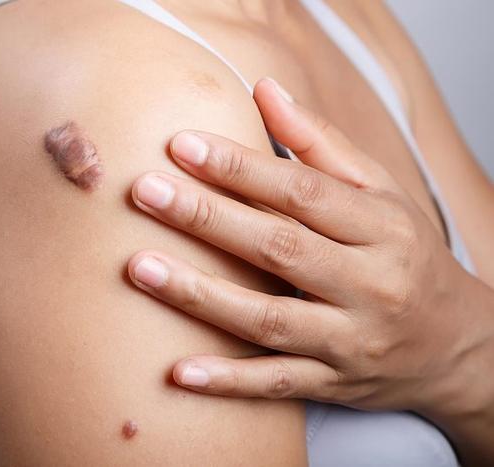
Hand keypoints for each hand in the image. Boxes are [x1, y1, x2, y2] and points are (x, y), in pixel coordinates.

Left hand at [126, 78, 493, 417]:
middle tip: (145, 192)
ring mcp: (350, 340)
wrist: (459, 345)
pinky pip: (276, 384)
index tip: (181, 145)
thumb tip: (264, 87)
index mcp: (382, 227)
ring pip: (269, 319)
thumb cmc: (407, 255)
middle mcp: (370, 284)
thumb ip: (320, 144)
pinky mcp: (334, 383)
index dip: (239, 167)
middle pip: (280, 248)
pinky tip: (178, 372)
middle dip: (208, 219)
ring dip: (201, 295)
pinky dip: (228, 380)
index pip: (302, 191)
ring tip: (140, 268)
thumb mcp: (381, 193)